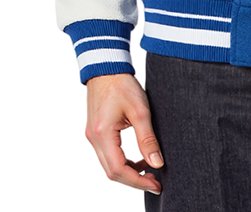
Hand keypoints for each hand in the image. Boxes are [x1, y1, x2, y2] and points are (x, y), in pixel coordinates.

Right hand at [85, 72, 163, 192]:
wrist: (106, 67)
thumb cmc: (122, 84)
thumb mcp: (140, 110)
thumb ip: (148, 139)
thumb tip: (157, 163)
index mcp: (103, 134)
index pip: (118, 170)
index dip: (138, 181)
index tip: (156, 184)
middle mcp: (94, 138)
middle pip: (112, 172)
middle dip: (134, 181)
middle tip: (156, 182)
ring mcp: (92, 136)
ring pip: (109, 165)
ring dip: (128, 172)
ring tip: (150, 170)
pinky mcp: (95, 132)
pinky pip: (107, 155)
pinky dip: (122, 161)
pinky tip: (138, 159)